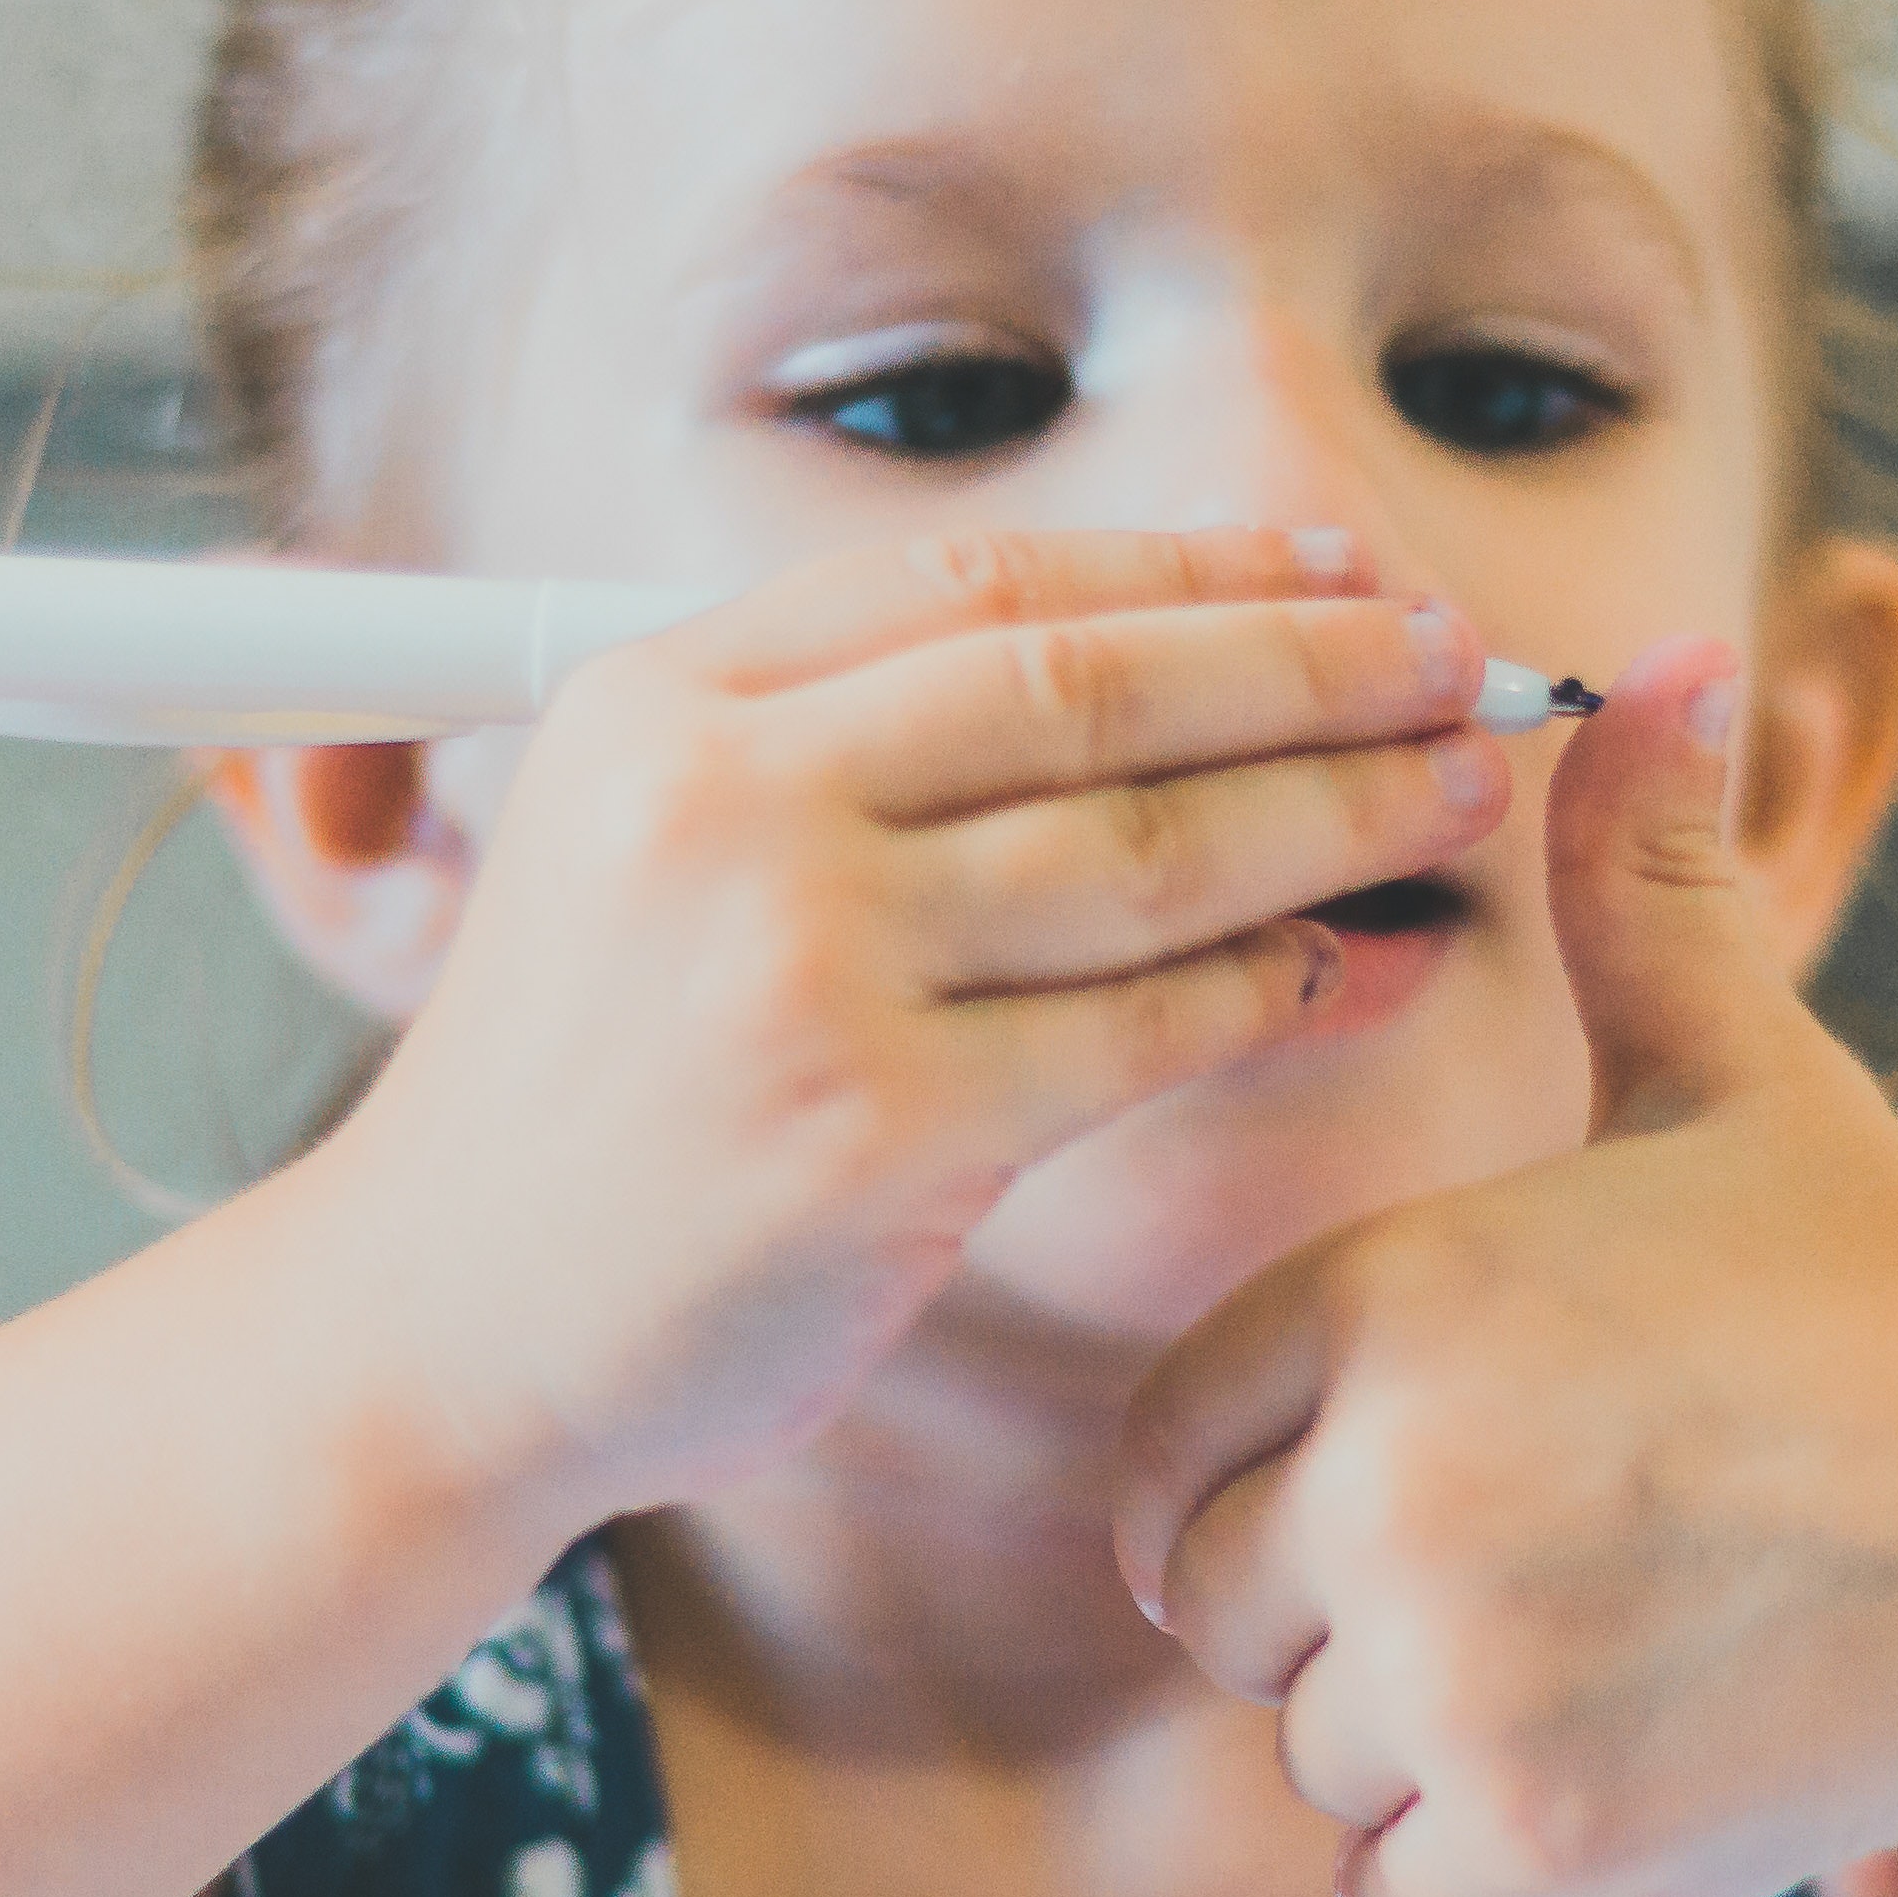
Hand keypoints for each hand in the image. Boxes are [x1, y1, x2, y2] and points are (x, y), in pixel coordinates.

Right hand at [315, 528, 1522, 1520]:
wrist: (435, 1330)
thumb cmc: (582, 1097)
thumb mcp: (641, 850)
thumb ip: (833, 749)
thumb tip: (1133, 664)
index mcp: (665, 702)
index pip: (983, 587)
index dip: (1192, 566)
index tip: (1338, 566)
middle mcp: (724, 806)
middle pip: (1090, 689)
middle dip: (1312, 664)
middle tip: (1463, 662)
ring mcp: (798, 968)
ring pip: (1143, 853)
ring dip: (1337, 812)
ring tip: (1459, 792)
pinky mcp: (875, 1133)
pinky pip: (1137, 1034)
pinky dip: (1275, 992)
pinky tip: (1363, 969)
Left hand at [1111, 635, 1897, 1896]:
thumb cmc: (1894, 1302)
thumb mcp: (1742, 1081)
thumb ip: (1639, 894)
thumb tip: (1657, 659)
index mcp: (1385, 1289)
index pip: (1171, 1454)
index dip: (1272, 1480)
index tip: (1417, 1479)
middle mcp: (1389, 1470)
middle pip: (1221, 1617)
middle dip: (1341, 1619)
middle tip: (1544, 1571)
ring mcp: (1458, 1660)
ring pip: (1308, 1752)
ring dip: (1424, 1740)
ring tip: (1613, 1647)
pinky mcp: (1533, 1824)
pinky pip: (1388, 1884)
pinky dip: (1482, 1858)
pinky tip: (1628, 1756)